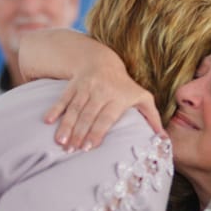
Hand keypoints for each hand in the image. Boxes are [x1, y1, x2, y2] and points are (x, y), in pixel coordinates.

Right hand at [44, 57, 163, 150]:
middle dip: (79, 132)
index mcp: (118, 97)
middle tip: (71, 150)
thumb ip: (152, 118)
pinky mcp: (73, 84)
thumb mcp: (143, 97)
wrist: (103, 60)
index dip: (97, 132)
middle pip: (89, 115)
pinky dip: (55, 109)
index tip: (88, 147)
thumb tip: (164, 139)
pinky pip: (63, 98)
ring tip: (60, 142)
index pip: (106, 117)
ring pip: (74, 108)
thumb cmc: (126, 86)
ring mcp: (86, 87)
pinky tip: (47, 121)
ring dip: (66, 125)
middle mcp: (101, 91)